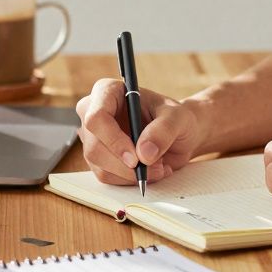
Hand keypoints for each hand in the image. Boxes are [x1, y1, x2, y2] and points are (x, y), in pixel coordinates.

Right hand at [75, 78, 209, 185]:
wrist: (178, 135)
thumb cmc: (175, 118)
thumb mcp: (177, 117)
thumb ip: (163, 130)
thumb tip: (144, 153)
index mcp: (108, 92)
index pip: (96, 117)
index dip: (113, 140)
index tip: (135, 158)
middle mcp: (94, 113)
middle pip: (95, 147)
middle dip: (125, 165)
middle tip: (155, 168)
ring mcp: (94, 138)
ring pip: (100, 166)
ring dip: (131, 174)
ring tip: (159, 167)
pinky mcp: (99, 158)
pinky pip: (107, 176)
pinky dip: (130, 179)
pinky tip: (149, 171)